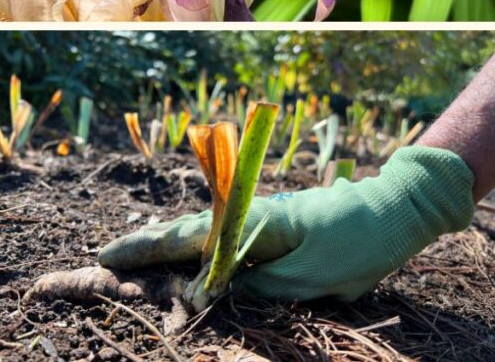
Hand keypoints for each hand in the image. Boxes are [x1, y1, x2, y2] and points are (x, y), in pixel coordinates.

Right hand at [98, 146, 475, 300]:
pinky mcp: (271, 230)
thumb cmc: (358, 241)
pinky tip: (184, 258)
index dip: (146, 251)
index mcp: (252, 224)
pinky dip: (194, 249)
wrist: (396, 208)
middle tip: (106, 257)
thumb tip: (218, 293)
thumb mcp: (313, 278)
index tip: (109, 256)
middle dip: (145, 245)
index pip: (187, 240)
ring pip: (201, 235)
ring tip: (132, 257)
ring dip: (165, 247)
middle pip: (185, 232)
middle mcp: (248, 217)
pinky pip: (221, 241)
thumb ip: (262, 287)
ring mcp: (258, 221)